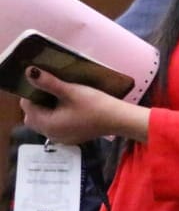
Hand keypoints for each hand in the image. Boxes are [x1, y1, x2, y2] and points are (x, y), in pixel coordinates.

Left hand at [19, 67, 148, 144]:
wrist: (119, 120)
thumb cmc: (96, 106)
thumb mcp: (71, 91)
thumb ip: (48, 82)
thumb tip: (29, 71)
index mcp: (47, 124)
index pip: (27, 106)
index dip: (33, 93)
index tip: (46, 84)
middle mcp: (51, 134)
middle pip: (32, 117)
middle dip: (37, 104)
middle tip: (52, 92)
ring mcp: (62, 138)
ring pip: (43, 123)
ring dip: (46, 111)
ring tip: (60, 100)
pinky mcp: (71, 138)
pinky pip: (55, 127)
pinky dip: (56, 118)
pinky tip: (69, 110)